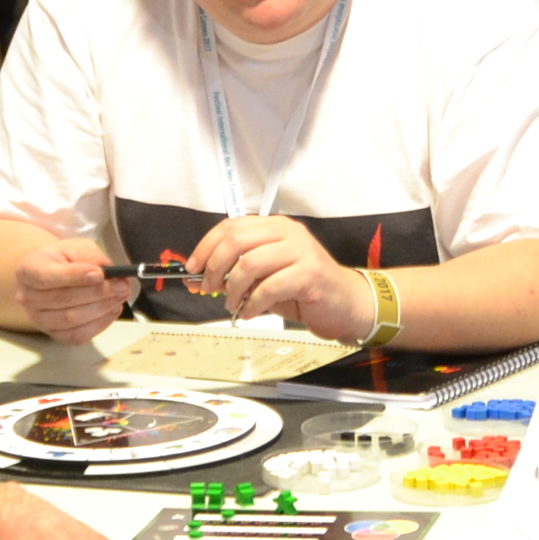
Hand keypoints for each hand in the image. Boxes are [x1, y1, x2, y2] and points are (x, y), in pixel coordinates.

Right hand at [14, 236, 134, 342]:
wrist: (53, 276)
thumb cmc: (64, 259)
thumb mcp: (76, 247)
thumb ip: (91, 256)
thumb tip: (109, 272)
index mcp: (27, 270)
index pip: (46, 277)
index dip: (74, 276)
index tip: (100, 274)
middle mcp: (27, 297)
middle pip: (62, 300)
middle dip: (97, 293)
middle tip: (122, 285)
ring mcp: (39, 319)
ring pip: (71, 319)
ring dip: (101, 308)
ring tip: (120, 295)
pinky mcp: (54, 334)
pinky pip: (77, 335)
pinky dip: (99, 324)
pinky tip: (112, 309)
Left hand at [186, 216, 372, 337]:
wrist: (346, 304)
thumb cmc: (304, 290)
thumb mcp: (265, 277)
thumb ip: (237, 274)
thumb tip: (199, 279)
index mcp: (275, 227)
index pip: (231, 227)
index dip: (206, 247)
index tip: (193, 267)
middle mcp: (288, 233)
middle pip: (236, 240)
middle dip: (215, 267)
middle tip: (208, 287)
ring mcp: (300, 252)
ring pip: (249, 264)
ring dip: (232, 289)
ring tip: (232, 304)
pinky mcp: (309, 274)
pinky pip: (269, 288)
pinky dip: (252, 304)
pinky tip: (249, 312)